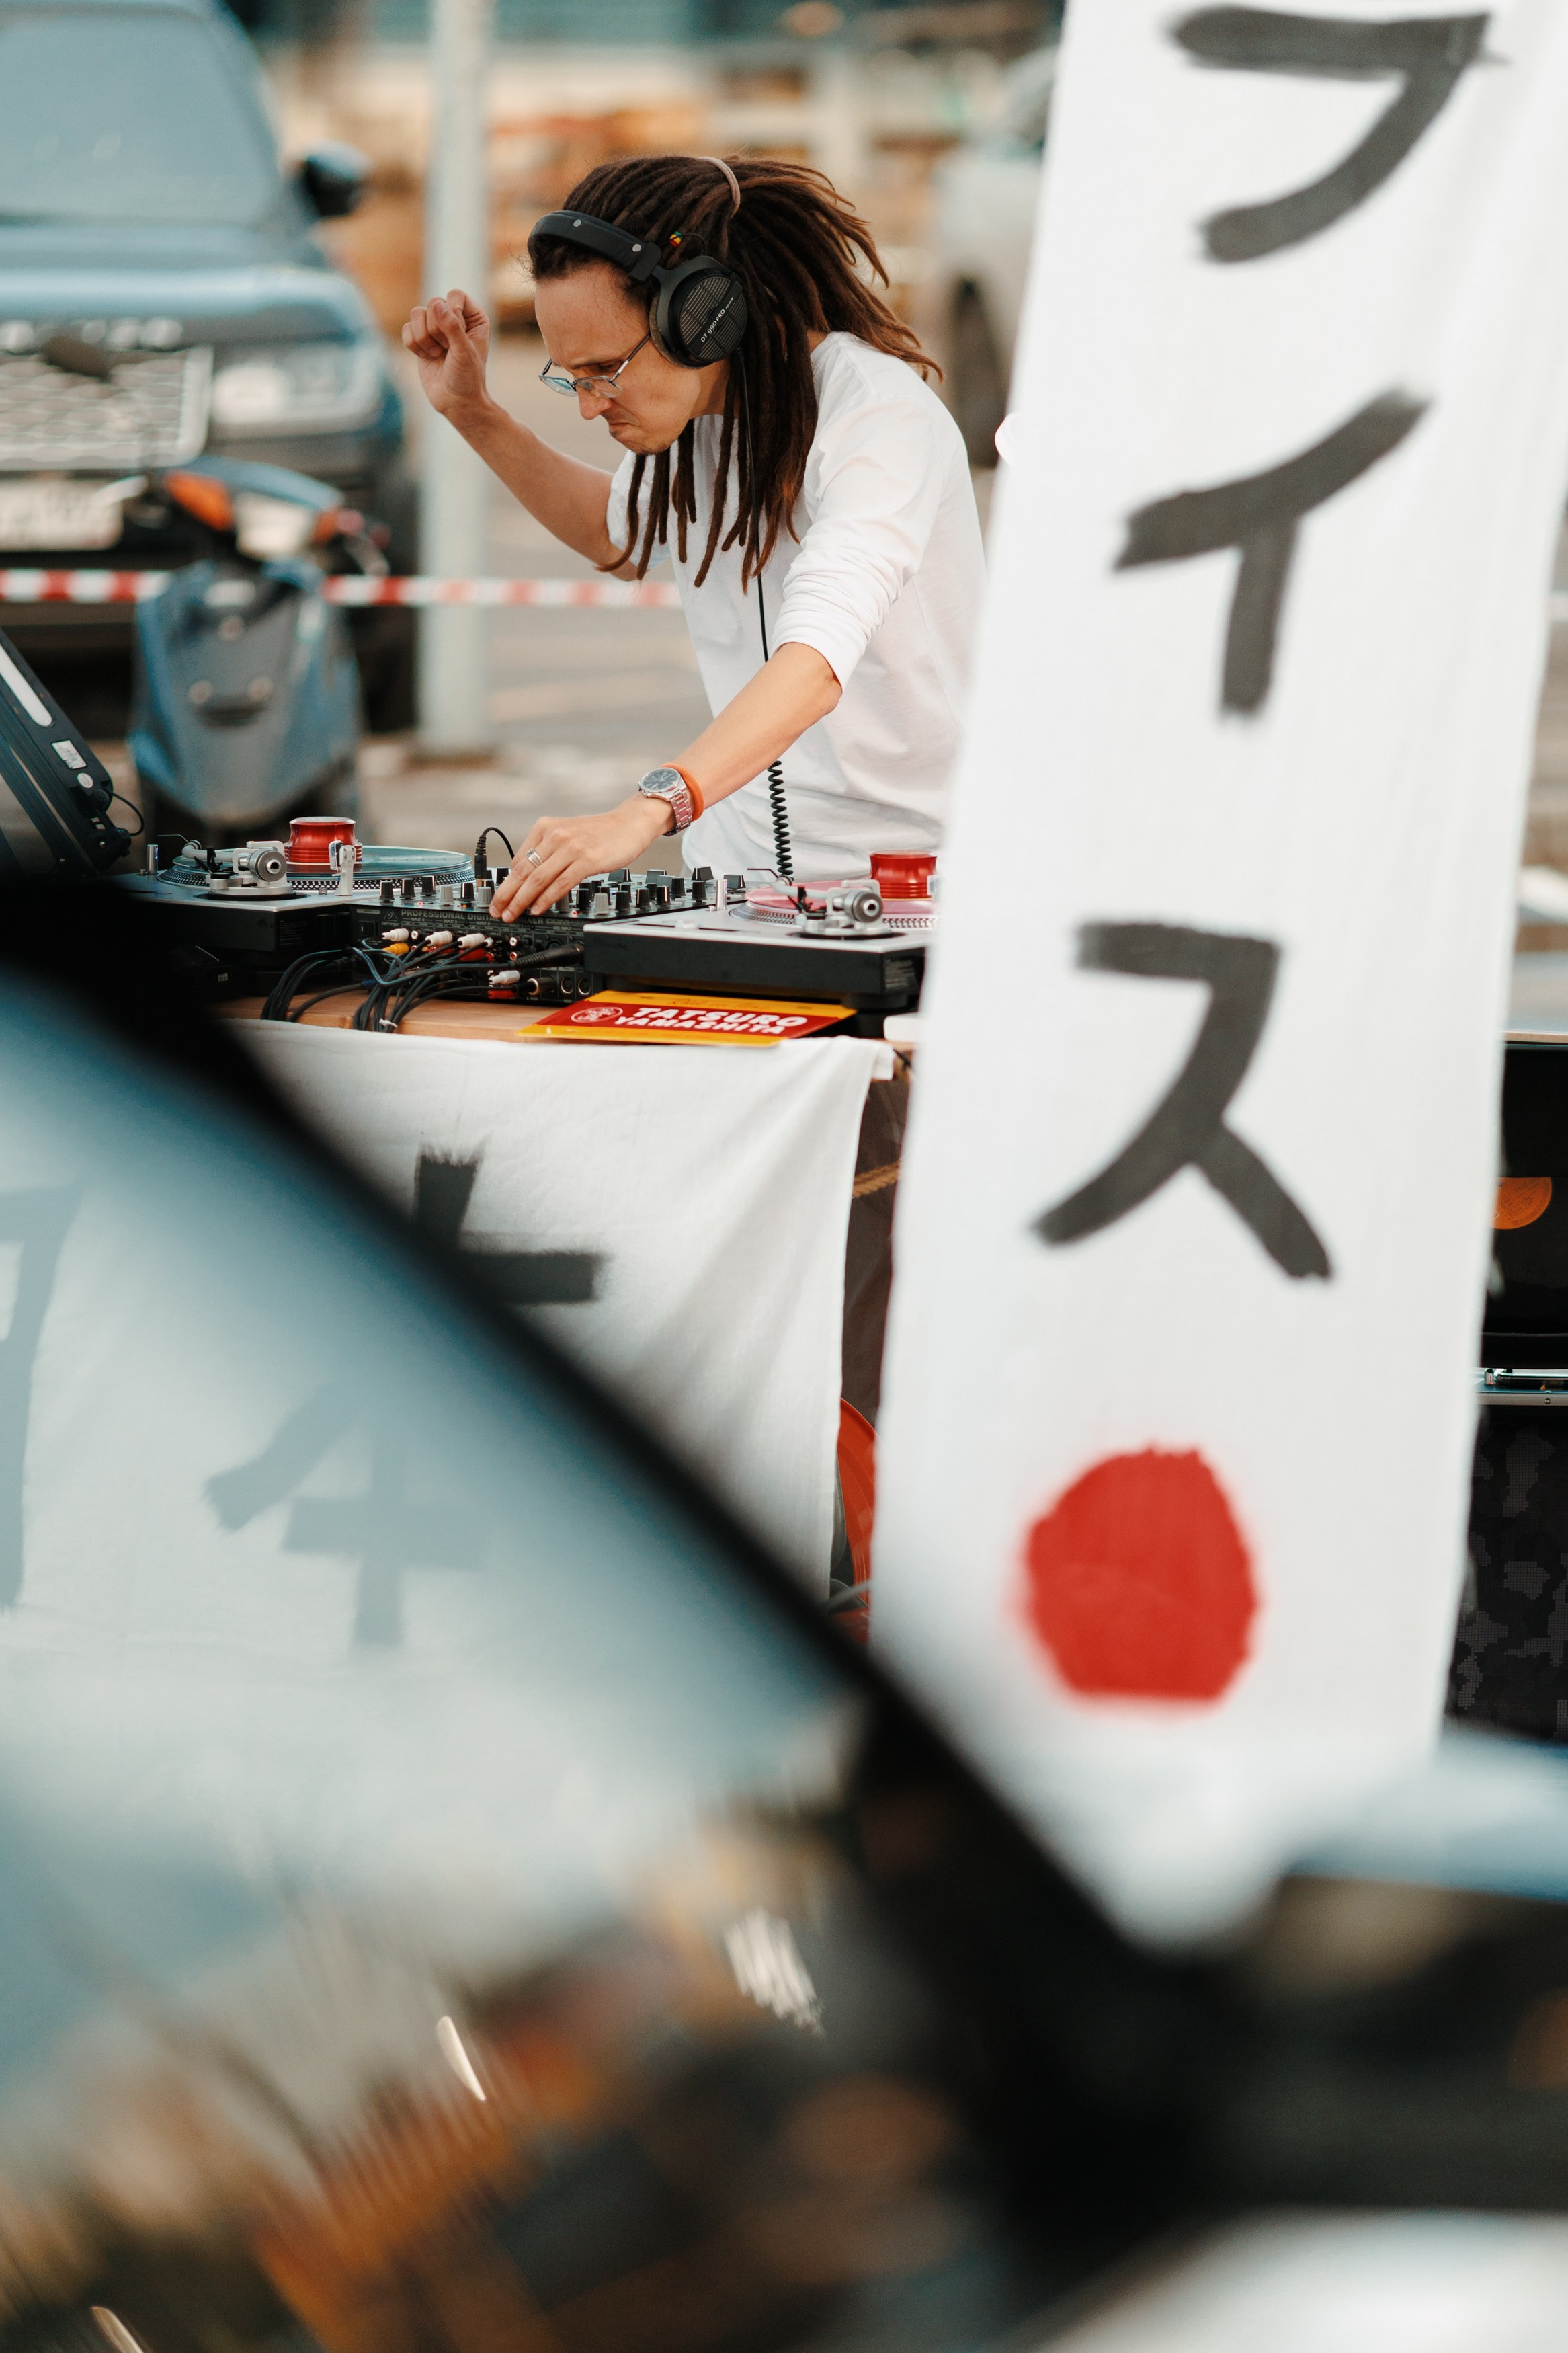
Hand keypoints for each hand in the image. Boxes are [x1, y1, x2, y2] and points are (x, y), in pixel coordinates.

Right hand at [401, 288, 491, 420]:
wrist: (456, 402)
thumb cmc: (467, 378)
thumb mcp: (464, 352)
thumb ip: (452, 326)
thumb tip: (436, 304)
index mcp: (473, 317)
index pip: (456, 296)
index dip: (452, 312)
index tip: (459, 334)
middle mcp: (454, 318)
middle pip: (433, 303)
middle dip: (437, 329)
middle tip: (447, 349)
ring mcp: (435, 327)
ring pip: (416, 313)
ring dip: (424, 338)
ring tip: (437, 354)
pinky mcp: (420, 338)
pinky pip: (406, 329)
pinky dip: (414, 345)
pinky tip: (427, 357)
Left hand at [492, 797, 673, 917]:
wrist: (629, 824)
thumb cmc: (599, 833)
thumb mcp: (566, 835)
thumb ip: (547, 852)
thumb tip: (527, 878)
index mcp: (545, 828)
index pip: (518, 860)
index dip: (505, 883)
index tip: (498, 899)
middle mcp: (555, 836)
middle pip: (523, 871)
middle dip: (507, 895)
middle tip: (497, 911)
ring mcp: (571, 848)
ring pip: (538, 879)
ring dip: (522, 901)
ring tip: (513, 914)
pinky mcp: (586, 860)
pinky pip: (560, 883)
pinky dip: (546, 899)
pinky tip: (537, 908)